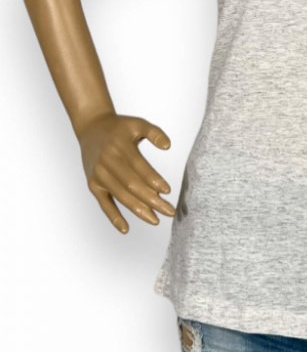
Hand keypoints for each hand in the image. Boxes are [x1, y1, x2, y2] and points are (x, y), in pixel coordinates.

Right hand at [79, 112, 175, 233]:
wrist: (91, 128)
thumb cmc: (119, 128)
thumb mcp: (138, 123)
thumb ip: (154, 132)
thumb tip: (168, 146)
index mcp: (120, 147)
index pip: (139, 167)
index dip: (154, 180)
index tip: (167, 191)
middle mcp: (107, 162)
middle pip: (132, 186)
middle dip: (152, 200)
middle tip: (170, 211)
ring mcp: (99, 175)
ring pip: (121, 197)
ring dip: (139, 210)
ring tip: (156, 220)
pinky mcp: (93, 184)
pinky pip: (104, 204)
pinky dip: (113, 217)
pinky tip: (126, 229)